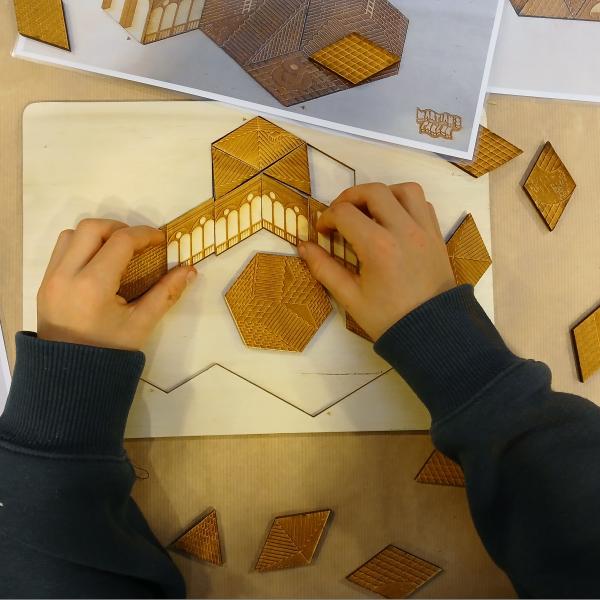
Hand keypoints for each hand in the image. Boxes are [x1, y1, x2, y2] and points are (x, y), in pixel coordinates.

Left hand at [37, 219, 195, 350]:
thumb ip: (166, 293)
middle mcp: (67, 275)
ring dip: (97, 235)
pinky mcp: (44, 284)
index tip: (160, 240)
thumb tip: (190, 270)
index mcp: (94, 285)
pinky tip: (98, 264)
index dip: (145, 234)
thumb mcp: (142, 323)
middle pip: (92, 227)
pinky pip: (61, 250)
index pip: (121, 241)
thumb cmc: (110, 352)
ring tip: (117, 250)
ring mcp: (51, 278)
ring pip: (72, 235)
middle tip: (138, 243)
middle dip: (119, 228)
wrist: (71, 376)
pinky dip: (81, 246)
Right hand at [299, 183, 455, 340]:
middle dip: (350, 197)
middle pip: (373, 191)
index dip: (326, 218)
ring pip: (404, 189)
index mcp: (377, 247)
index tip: (322, 231)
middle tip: (339, 214)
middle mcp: (403, 230)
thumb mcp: (350, 298)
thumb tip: (303, 247)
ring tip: (369, 210)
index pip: (344, 214)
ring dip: (382, 194)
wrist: (432, 332)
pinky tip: (393, 219)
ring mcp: (424, 230)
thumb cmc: (388, 318)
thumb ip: (324, 269)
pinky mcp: (436, 235)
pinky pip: (423, 203)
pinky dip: (405, 203)